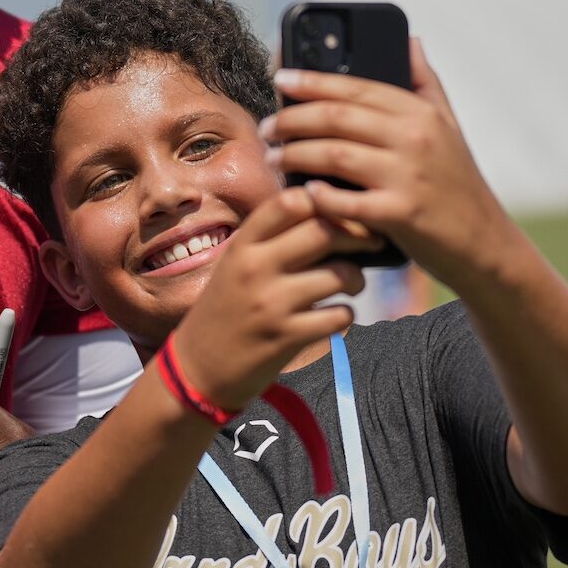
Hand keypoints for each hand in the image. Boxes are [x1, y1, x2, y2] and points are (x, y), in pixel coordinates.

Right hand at [173, 187, 367, 411]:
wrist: (198, 367)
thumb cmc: (225, 308)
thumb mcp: (235, 264)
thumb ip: (271, 239)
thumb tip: (326, 213)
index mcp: (243, 245)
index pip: (290, 202)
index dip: (325, 200)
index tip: (340, 212)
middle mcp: (255, 268)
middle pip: (323, 231)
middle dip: (357, 234)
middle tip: (369, 242)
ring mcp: (272, 304)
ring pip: (339, 274)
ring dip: (357, 278)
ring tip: (353, 284)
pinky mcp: (287, 338)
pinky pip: (339, 316)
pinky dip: (347, 313)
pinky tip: (337, 315)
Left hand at [262, 38, 523, 291]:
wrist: (484, 242)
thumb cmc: (457, 182)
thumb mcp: (448, 126)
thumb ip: (425, 81)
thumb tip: (410, 40)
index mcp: (420, 112)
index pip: (355, 86)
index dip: (312, 80)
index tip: (280, 79)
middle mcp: (414, 138)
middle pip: (336, 117)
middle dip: (292, 119)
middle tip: (267, 127)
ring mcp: (408, 176)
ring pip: (334, 155)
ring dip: (295, 154)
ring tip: (273, 158)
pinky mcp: (401, 214)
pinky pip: (347, 202)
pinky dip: (321, 197)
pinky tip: (304, 192)